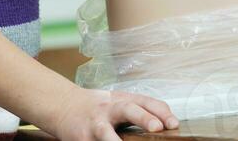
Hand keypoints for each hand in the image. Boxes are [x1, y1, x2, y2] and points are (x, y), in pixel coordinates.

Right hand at [53, 86, 178, 140]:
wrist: (63, 105)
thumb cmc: (97, 108)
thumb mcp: (118, 104)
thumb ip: (139, 110)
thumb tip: (167, 123)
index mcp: (121, 99)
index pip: (145, 101)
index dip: (161, 111)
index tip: (174, 124)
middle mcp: (109, 109)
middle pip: (128, 108)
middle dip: (143, 118)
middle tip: (157, 128)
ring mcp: (95, 125)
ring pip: (105, 132)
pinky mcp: (82, 138)